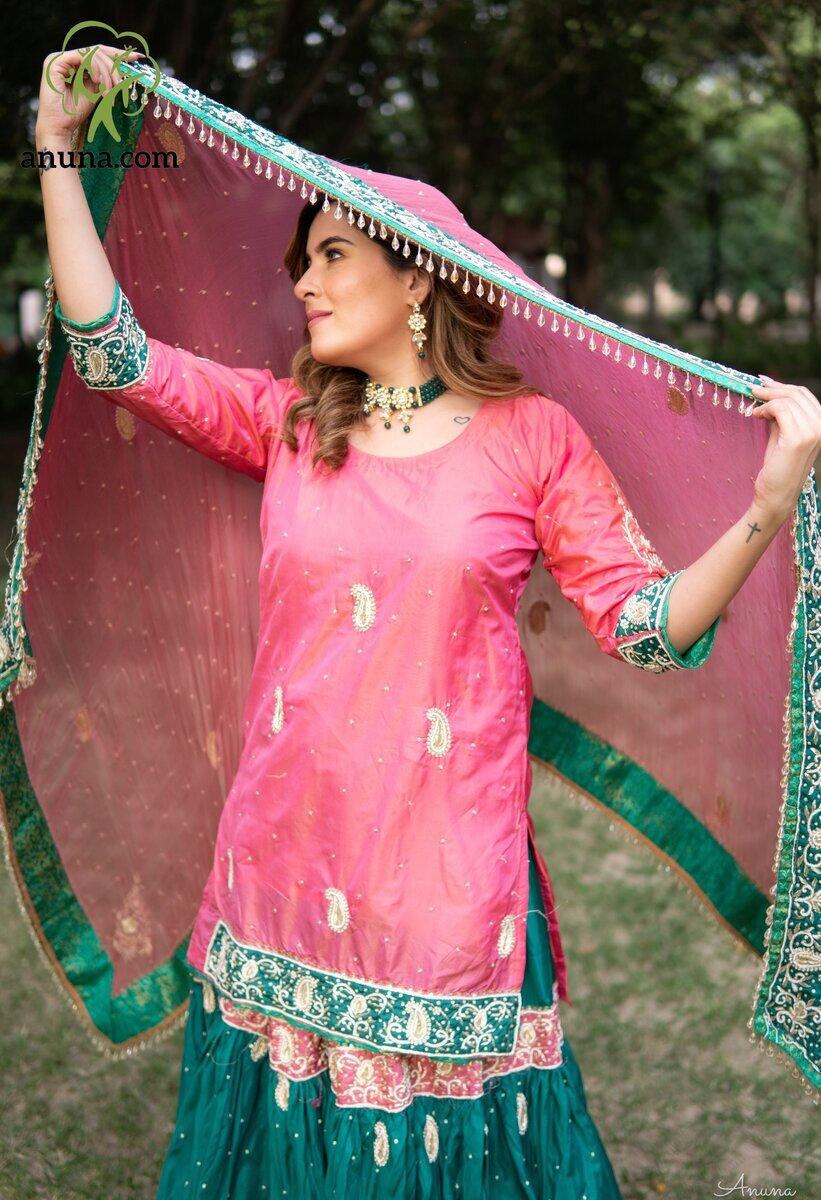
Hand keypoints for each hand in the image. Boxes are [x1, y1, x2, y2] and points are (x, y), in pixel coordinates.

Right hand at [35, 45, 143, 143]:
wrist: (60, 127)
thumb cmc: (75, 113)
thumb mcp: (96, 91)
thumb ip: (104, 77)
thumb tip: (121, 68)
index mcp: (73, 63)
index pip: (97, 52)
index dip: (117, 54)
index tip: (136, 58)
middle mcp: (65, 58)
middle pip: (97, 51)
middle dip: (114, 66)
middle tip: (121, 84)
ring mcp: (59, 58)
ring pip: (92, 54)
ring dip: (106, 73)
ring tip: (109, 91)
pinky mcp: (55, 62)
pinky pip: (82, 56)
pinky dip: (95, 68)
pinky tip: (98, 82)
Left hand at [747, 375, 820, 521]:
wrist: (776, 495)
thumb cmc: (777, 468)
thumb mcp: (781, 435)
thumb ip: (781, 416)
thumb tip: (770, 395)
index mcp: (820, 425)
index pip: (803, 395)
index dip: (782, 386)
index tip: (763, 382)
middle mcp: (820, 426)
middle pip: (797, 393)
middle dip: (772, 388)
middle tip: (753, 389)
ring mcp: (812, 432)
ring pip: (787, 399)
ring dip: (766, 400)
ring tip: (753, 409)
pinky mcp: (798, 438)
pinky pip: (780, 409)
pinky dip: (764, 408)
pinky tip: (755, 415)